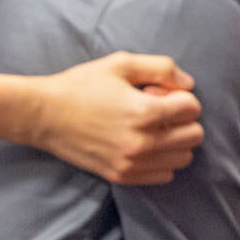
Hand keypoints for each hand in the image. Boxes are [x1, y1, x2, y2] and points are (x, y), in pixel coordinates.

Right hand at [24, 51, 202, 184]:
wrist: (44, 115)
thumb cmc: (82, 85)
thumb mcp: (121, 63)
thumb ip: (162, 68)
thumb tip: (188, 84)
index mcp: (145, 112)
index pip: (193, 108)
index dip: (179, 95)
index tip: (157, 92)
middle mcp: (142, 143)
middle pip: (194, 136)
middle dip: (182, 119)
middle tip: (155, 109)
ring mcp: (132, 163)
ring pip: (183, 158)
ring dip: (174, 140)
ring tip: (148, 127)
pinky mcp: (122, 176)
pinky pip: (164, 175)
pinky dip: (161, 159)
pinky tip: (142, 143)